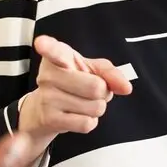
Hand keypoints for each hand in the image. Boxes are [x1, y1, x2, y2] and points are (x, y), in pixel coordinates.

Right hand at [18, 35, 133, 157]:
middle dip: (103, 93)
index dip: (48, 46)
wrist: (43, 110)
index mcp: (57, 57)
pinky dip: (90, 122)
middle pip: (96, 87)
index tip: (40, 43)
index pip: (54, 51)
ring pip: (95, 107)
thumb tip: (125, 88)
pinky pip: (87, 123)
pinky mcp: (49, 119)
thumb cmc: (71, 83)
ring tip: (81, 103)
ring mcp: (47, 98)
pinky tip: (77, 116)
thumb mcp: (91, 70)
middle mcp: (48, 76)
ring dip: (96, 108)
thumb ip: (110, 73)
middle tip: (89, 91)